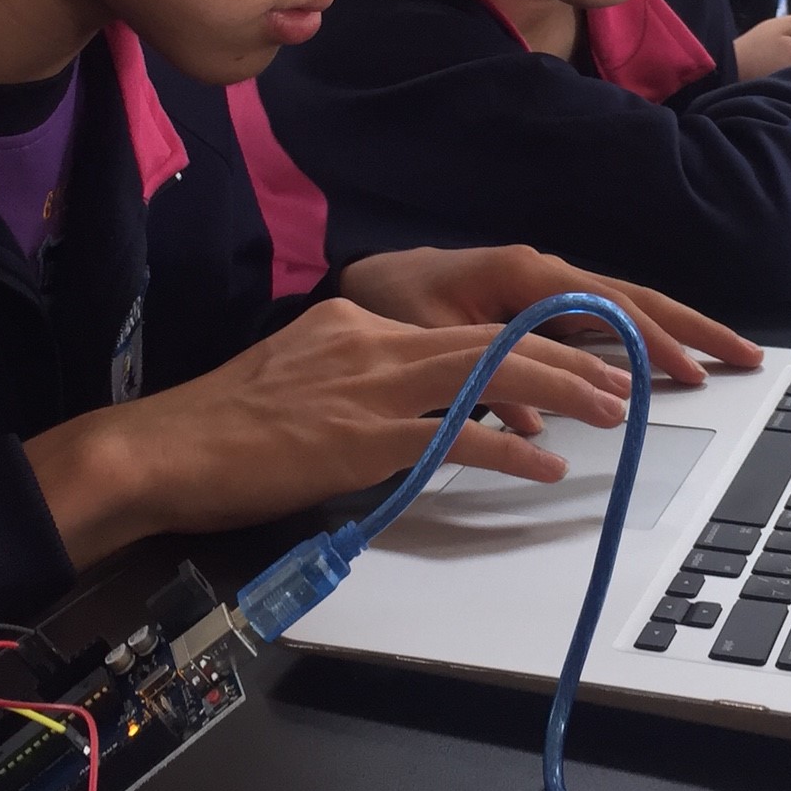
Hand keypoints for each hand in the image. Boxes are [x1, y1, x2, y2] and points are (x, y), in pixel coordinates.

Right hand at [24, 299, 635, 567]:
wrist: (164, 448)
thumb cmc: (222, 427)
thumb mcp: (300, 379)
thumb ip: (358, 381)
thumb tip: (406, 408)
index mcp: (358, 325)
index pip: (461, 328)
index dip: (528, 344)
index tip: (575, 355)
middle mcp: (373, 342)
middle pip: (494, 339)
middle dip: (570, 356)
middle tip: (626, 376)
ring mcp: (372, 388)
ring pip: (491, 374)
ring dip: (564, 390)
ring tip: (614, 408)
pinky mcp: (365, 438)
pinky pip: (457, 439)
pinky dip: (509, 450)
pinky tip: (544, 465)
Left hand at [338, 244, 762, 405]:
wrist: (367, 281)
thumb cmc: (393, 302)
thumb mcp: (431, 342)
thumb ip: (486, 377)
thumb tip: (541, 427)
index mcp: (526, 276)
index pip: (608, 310)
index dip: (651, 343)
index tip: (690, 373)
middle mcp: (547, 276)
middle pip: (635, 301)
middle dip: (692, 328)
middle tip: (746, 355)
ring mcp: (550, 290)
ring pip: (627, 308)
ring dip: (677, 332)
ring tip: (725, 358)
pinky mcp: (544, 307)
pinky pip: (605, 321)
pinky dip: (642, 339)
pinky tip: (671, 364)